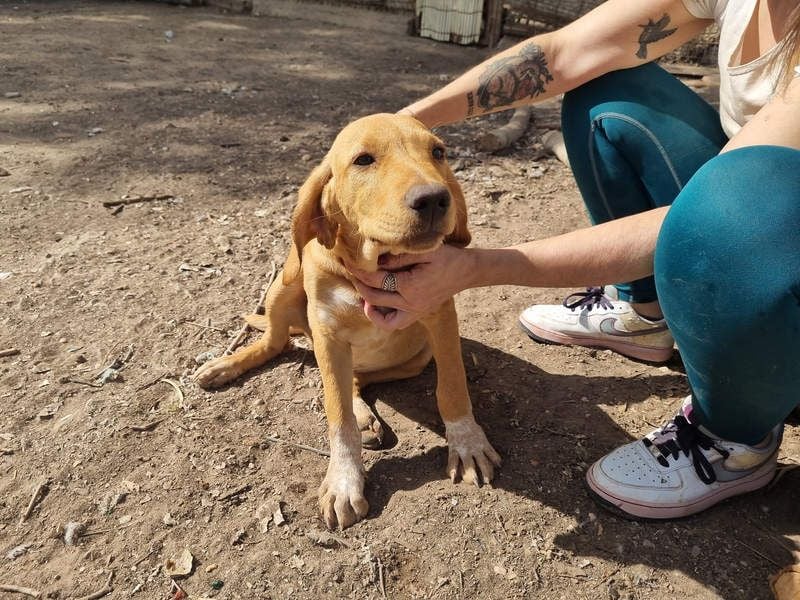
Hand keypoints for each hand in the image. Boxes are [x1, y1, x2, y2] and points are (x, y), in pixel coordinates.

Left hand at [346, 245, 472, 329]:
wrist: (466, 271)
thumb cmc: (447, 257)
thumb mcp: (425, 250)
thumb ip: (399, 255)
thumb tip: (376, 259)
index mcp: (411, 285)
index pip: (375, 279)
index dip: (358, 269)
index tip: (347, 260)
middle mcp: (411, 303)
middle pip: (373, 297)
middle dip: (358, 283)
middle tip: (351, 270)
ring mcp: (414, 311)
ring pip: (381, 317)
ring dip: (367, 304)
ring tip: (362, 289)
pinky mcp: (417, 314)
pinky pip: (394, 324)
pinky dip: (380, 318)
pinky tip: (374, 304)